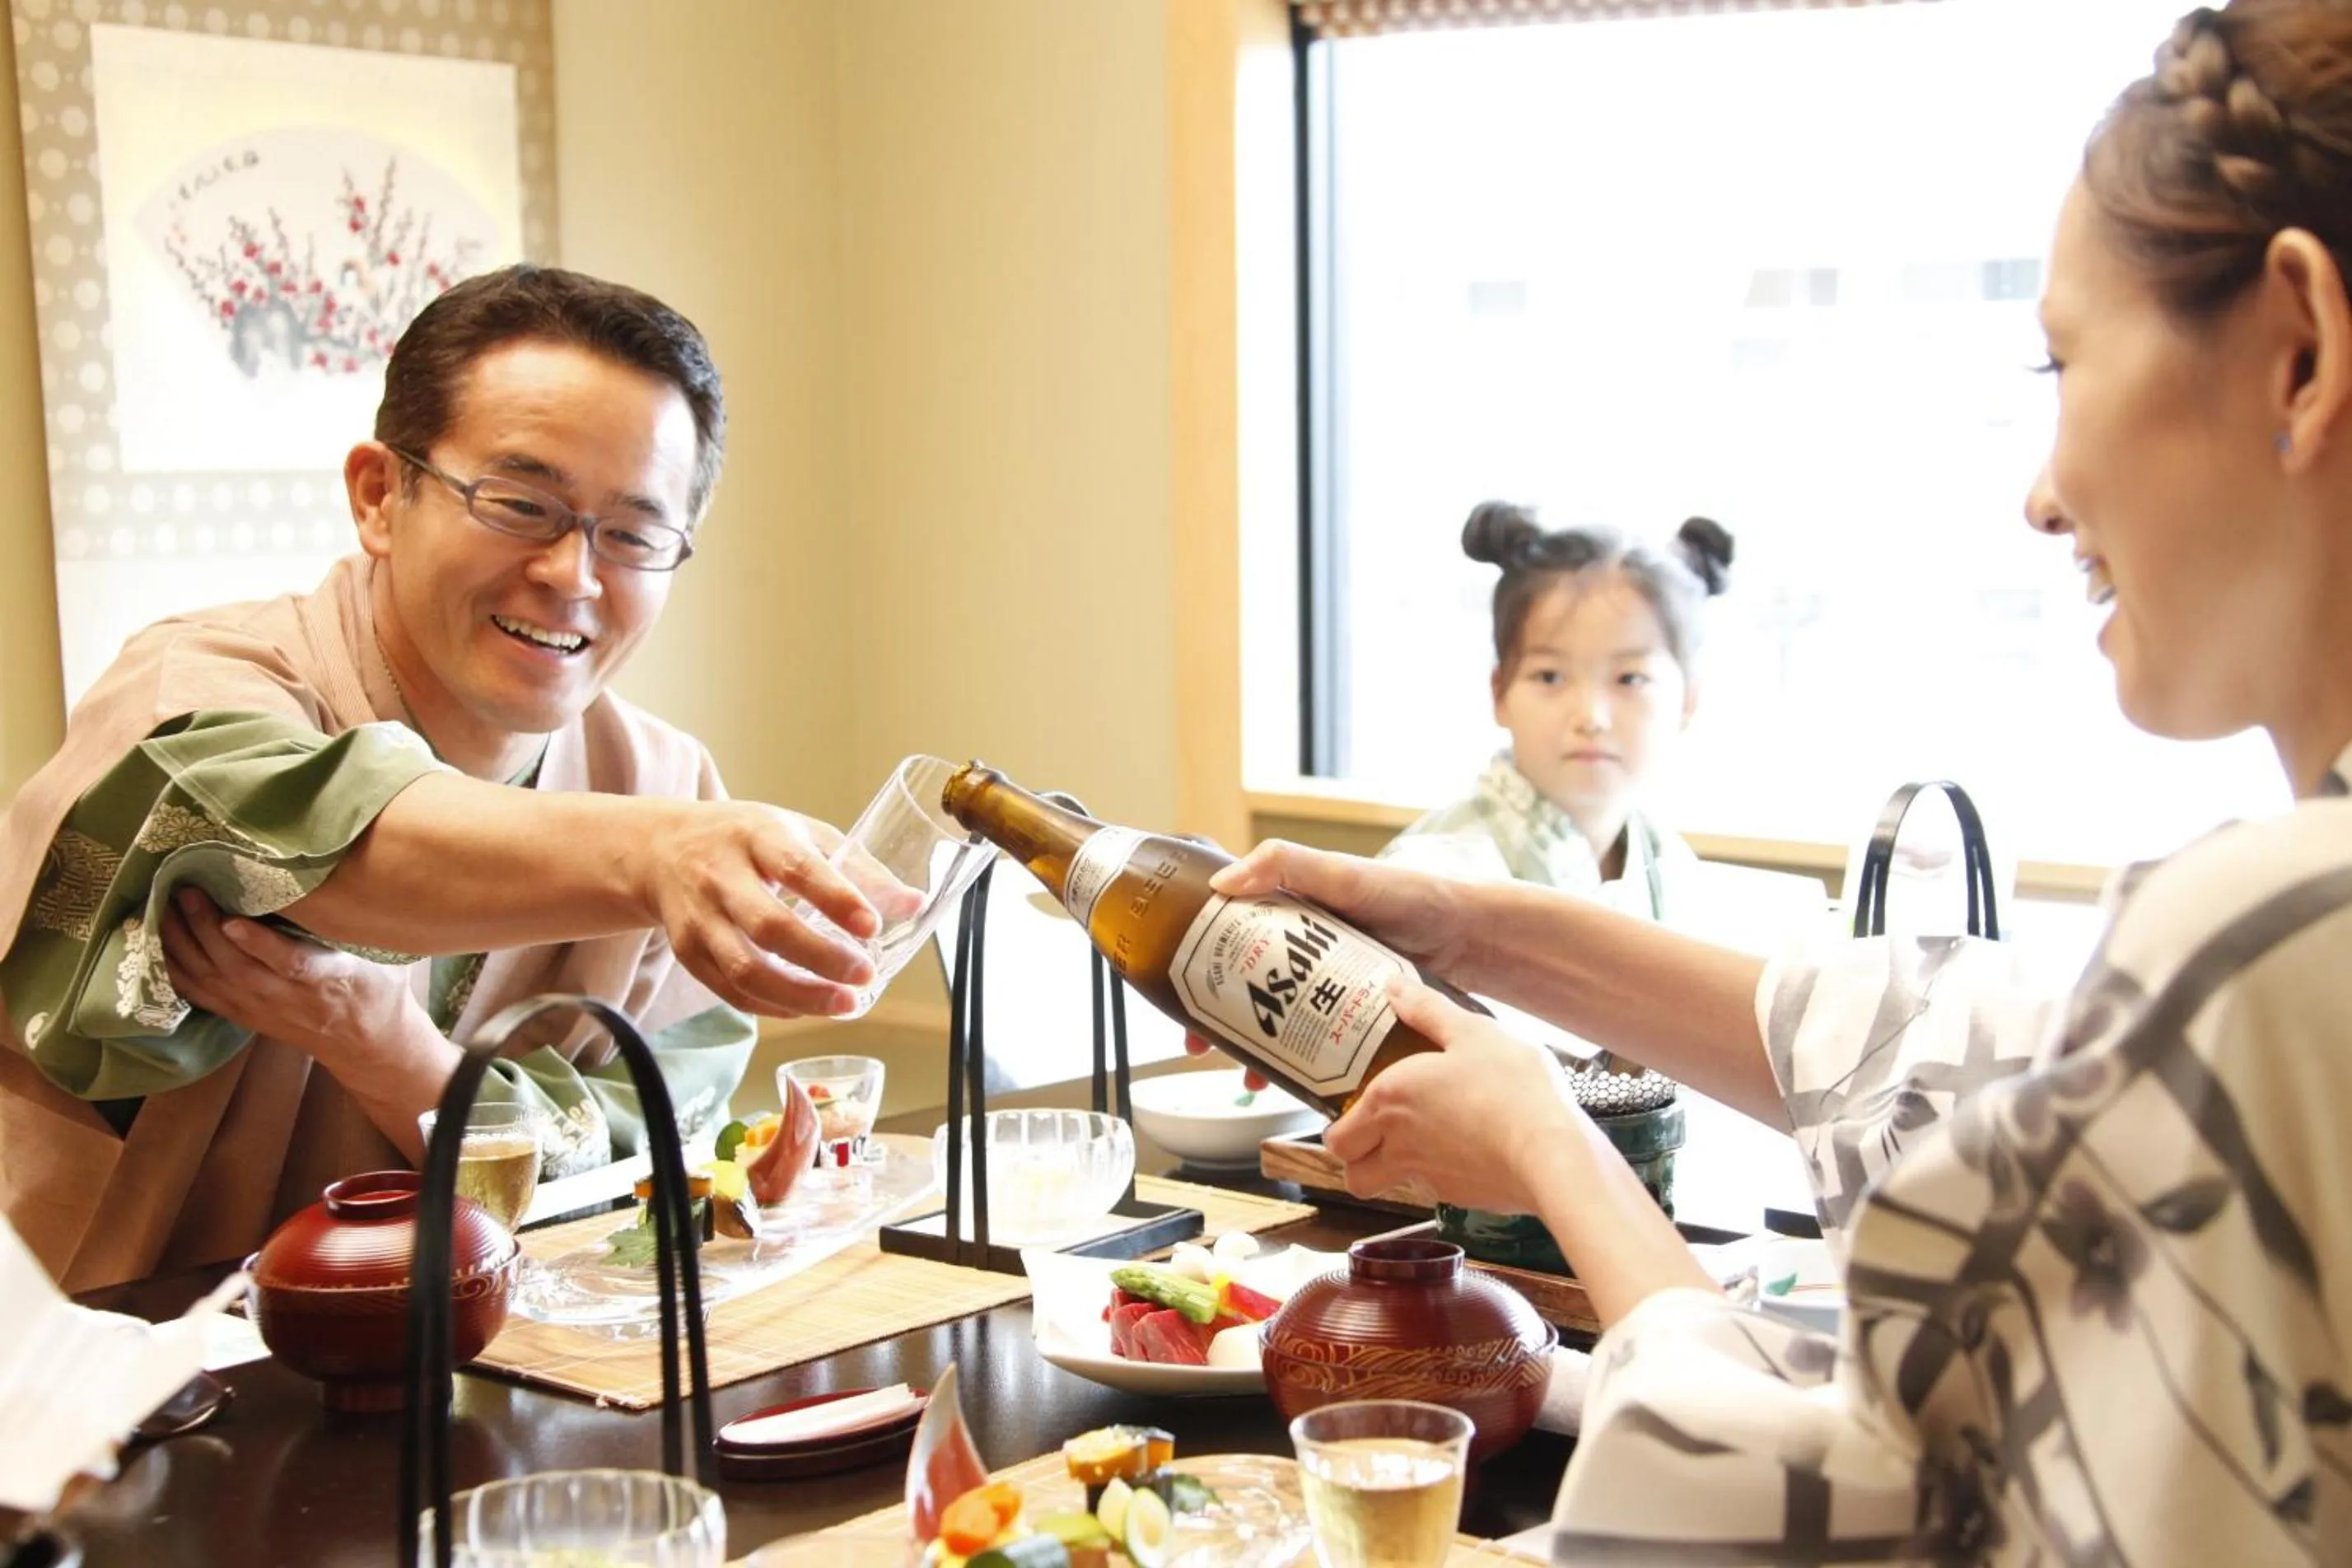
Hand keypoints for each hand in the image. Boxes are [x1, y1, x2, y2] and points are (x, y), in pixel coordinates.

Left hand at [162, 887, 418, 1058]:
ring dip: (182, 943)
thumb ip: (358, 924)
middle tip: (187, 889)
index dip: (259, 944)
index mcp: (328, 979)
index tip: (234, 919)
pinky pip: (197, 993)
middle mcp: (287, 998)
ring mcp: (259, 1009)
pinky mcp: (242, 1014)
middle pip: (236, 966)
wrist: (366, 1042)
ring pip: (211, 978)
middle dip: (205, 928)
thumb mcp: (383, 955)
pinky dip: (171, 969)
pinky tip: (154, 943)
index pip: (290, 963)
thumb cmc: (376, 986)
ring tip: (164, 905)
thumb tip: (346, 872)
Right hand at [635, 802, 899, 1018]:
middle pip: (769, 926)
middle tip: (865, 975)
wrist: (662, 849)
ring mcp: (699, 918)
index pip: (797, 867)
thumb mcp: (802, 834)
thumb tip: (915, 904)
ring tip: (846, 1003)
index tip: (873, 926)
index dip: (836, 899)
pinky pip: (730, 990)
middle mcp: (720, 875)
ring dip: (799, 995)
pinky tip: (808, 1009)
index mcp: (757, 835)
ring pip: (746, 968)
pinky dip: (772, 1006)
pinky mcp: (688, 952)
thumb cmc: (749, 840)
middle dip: (821, 958)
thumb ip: (859, 868)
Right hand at [1182, 840, 1476, 1087]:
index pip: (1225, 937)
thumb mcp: (1342, 873)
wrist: (1469, 938)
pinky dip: (1293, 1065)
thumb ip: (1286, 864)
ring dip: (1251, 1050)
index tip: (1178, 997)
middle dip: (1214, 1020)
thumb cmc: (1409, 894)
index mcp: (1288, 913)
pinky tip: (1289, 1084)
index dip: (1195, 966)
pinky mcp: (1350, 1014)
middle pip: (1241, 988)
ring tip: (1246, 1077)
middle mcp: (1300, 950)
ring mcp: (1324, 985)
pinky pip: (1312, 1043)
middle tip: (1201, 1048)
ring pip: (1273, 1021)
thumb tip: (1222, 882)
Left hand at [1321, 973, 1588, 1213]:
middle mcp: (1399, 1145)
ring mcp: (1430, 1178)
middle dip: (1355, 1159)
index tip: (1354, 1109)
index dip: (1340, 1126)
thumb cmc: (1512, 1089)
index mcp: (1389, 1101)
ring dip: (1394, 1170)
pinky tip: (1471, 1147)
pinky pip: (1436, 1189)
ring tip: (1423, 1139)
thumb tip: (1392, 987)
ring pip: (1390, 1186)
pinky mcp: (1462, 1197)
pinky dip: (1443, 1173)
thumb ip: (1427, 1009)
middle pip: (1352, 1173)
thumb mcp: (1472, 1032)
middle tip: (1376, 1133)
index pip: (1336, 1136)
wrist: (1553, 1154)